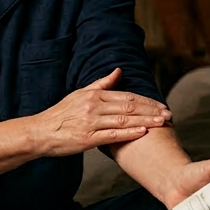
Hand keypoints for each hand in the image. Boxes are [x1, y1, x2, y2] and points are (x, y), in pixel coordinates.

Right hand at [28, 68, 170, 157]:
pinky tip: (143, 133)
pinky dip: (129, 134)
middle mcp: (94, 107)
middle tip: (168, 115)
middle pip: (129, 108)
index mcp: (94, 95)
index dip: (147, 101)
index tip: (162, 106)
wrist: (41, 132)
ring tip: (161, 123)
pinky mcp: (87, 138)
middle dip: (151, 111)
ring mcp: (91, 123)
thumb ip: (102, 83)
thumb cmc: (61, 114)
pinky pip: (112, 135)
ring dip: (145, 122)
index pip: (127, 97)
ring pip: (124, 121)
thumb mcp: (80, 94)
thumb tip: (119, 71)